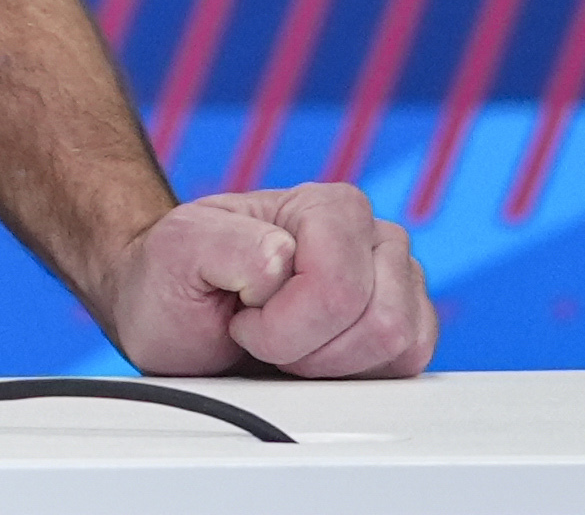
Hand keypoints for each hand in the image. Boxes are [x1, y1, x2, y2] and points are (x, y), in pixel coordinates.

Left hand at [92, 181, 436, 378]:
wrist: (175, 314)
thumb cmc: (177, 280)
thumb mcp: (178, 251)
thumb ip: (228, 244)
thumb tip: (284, 257)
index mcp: (326, 206)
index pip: (337, 289)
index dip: (281, 324)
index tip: (242, 314)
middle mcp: (372, 236)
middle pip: (378, 323)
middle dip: (307, 349)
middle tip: (262, 333)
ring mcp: (396, 281)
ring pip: (397, 347)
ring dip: (329, 365)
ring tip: (286, 342)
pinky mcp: (406, 327)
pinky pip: (410, 366)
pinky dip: (355, 377)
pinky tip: (314, 356)